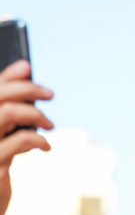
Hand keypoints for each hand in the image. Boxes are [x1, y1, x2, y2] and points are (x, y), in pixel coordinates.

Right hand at [0, 60, 53, 214]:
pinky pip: (19, 140)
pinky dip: (38, 139)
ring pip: (7, 112)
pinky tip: (46, 147)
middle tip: (50, 94)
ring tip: (50, 124)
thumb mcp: (0, 139)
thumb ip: (9, 113)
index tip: (28, 67)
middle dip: (27, 89)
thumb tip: (26, 78)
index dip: (7, 75)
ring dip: (35, 114)